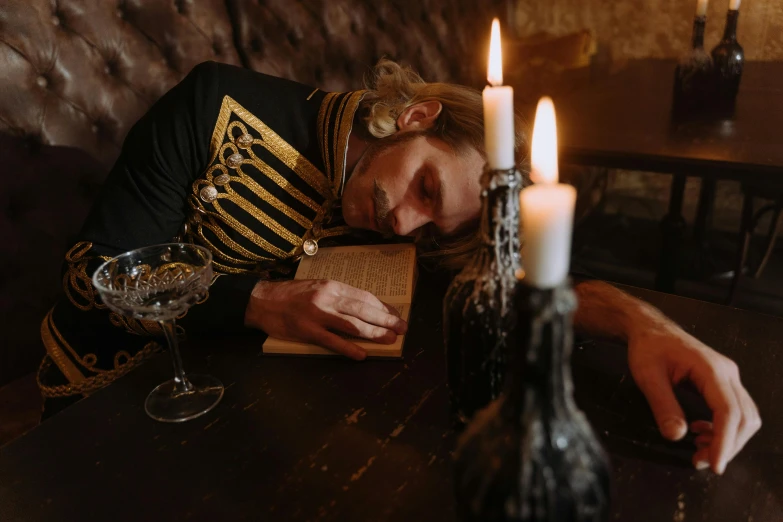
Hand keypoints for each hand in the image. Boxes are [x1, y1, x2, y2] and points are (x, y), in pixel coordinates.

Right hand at [244, 279, 406, 359]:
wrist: (262, 300)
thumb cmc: (291, 295)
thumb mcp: (317, 287)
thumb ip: (338, 296)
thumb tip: (363, 308)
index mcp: (331, 285)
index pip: (364, 296)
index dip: (382, 306)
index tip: (395, 314)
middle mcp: (327, 298)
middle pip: (363, 310)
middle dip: (386, 320)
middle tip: (402, 328)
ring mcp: (317, 314)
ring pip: (352, 325)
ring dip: (374, 333)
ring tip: (390, 339)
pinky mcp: (307, 330)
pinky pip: (332, 341)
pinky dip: (349, 348)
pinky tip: (362, 354)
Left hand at [627, 320, 760, 473]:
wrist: (650, 329)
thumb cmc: (648, 347)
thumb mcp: (648, 376)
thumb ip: (663, 406)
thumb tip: (676, 436)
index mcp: (711, 369)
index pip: (728, 411)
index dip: (724, 442)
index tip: (714, 465)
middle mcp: (727, 373)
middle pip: (743, 418)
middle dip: (727, 446)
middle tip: (701, 462)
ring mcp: (728, 377)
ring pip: (743, 416)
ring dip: (727, 439)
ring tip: (699, 451)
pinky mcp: (722, 382)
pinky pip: (734, 410)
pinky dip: (723, 429)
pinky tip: (700, 433)